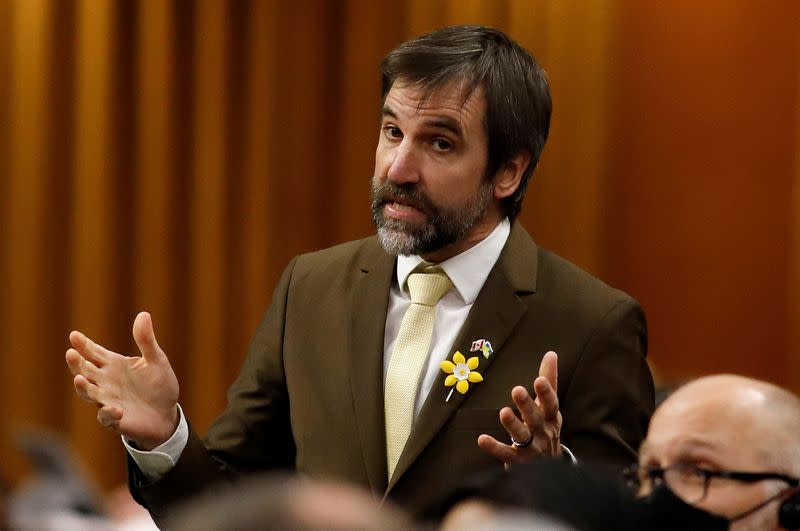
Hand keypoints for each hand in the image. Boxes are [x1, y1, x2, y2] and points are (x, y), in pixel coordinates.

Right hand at [65, 311, 179, 449]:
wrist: (167, 414)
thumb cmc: (159, 385)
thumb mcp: (156, 360)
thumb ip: (146, 340)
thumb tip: (143, 314)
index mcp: (114, 365)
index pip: (94, 353)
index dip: (83, 345)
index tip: (74, 335)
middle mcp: (106, 382)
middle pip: (85, 370)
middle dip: (76, 363)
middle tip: (71, 353)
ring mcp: (109, 400)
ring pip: (89, 393)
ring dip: (83, 387)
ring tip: (79, 379)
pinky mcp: (116, 419)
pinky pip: (107, 417)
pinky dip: (108, 413)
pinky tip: (116, 409)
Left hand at [477, 351, 561, 464]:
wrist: (549, 469)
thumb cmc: (546, 427)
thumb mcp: (549, 407)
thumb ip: (549, 380)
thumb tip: (551, 353)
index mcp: (552, 418)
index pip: (552, 404)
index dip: (546, 393)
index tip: (539, 379)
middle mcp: (544, 433)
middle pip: (536, 419)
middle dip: (527, 405)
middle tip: (517, 390)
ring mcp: (532, 449)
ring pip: (523, 437)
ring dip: (513, 425)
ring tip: (504, 412)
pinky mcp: (518, 461)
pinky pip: (506, 454)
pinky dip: (494, 447)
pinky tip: (482, 439)